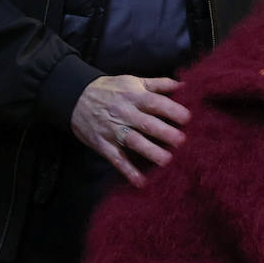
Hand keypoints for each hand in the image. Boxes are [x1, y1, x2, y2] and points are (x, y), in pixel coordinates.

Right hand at [70, 75, 189, 186]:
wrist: (75, 97)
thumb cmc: (111, 89)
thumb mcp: (133, 81)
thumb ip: (159, 84)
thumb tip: (184, 85)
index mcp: (134, 97)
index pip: (155, 103)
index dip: (171, 110)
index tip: (187, 118)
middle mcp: (125, 113)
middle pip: (146, 124)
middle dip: (164, 132)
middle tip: (182, 141)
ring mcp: (113, 130)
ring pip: (133, 141)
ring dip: (150, 151)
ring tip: (167, 161)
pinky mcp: (103, 144)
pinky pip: (116, 159)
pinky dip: (128, 171)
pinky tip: (140, 182)